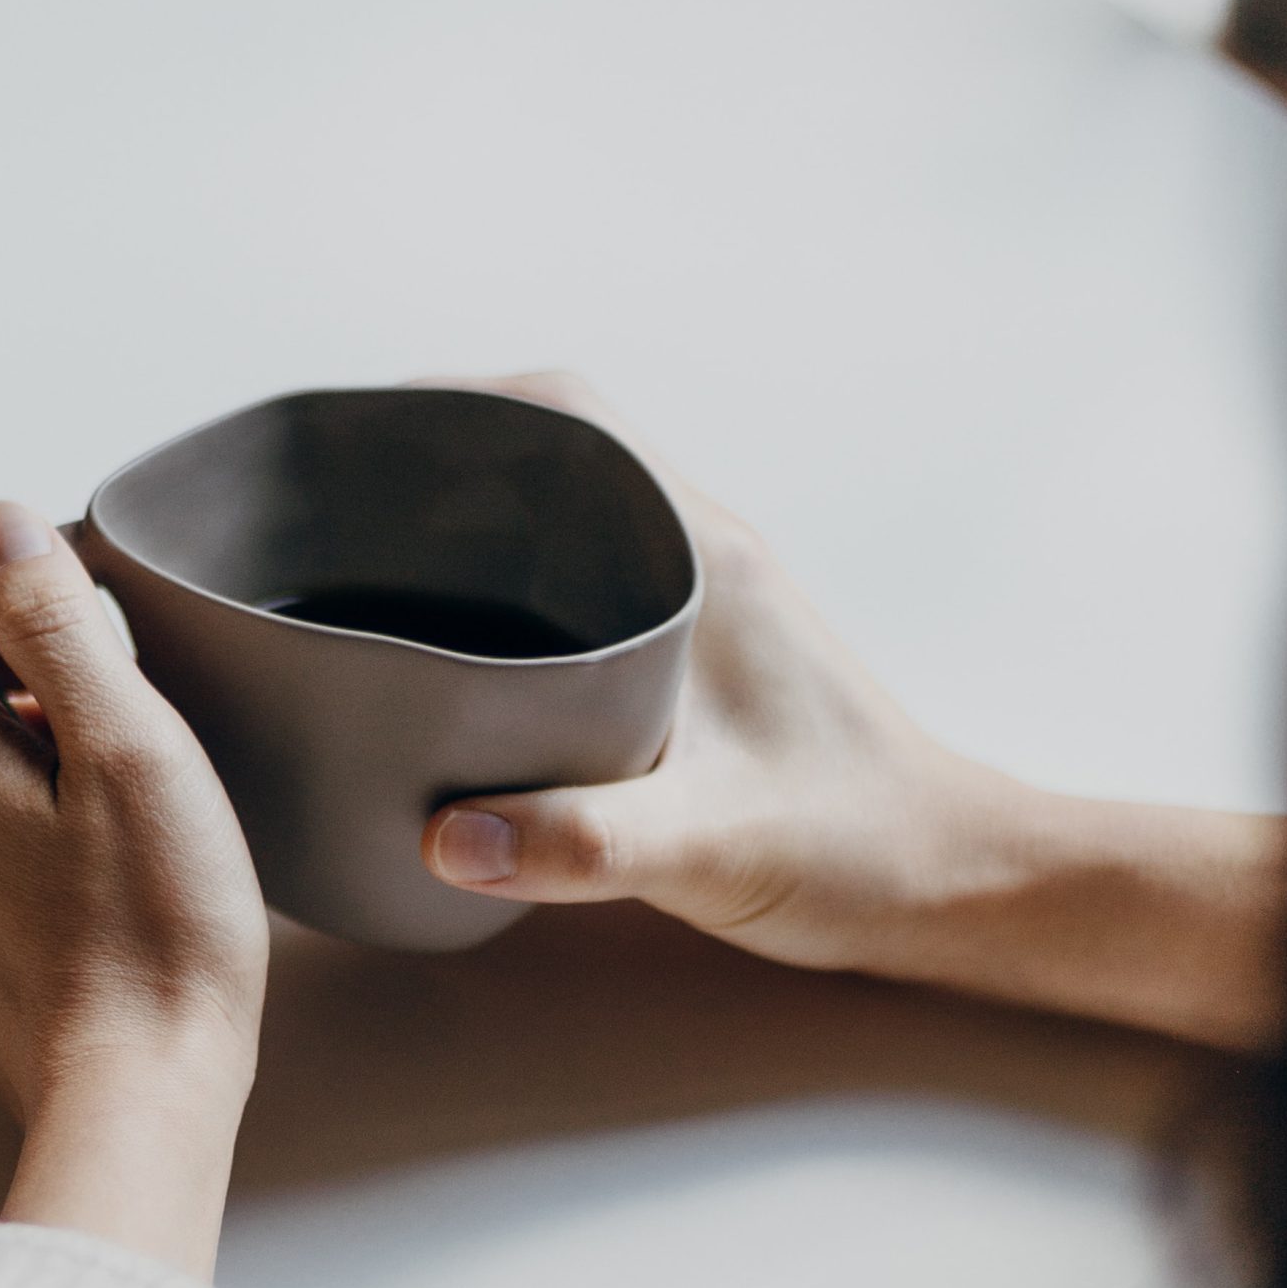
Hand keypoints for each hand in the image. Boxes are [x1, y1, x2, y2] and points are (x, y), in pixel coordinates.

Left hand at [0, 503, 270, 1276]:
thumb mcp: (129, 745)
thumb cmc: (152, 929)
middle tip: (109, 702)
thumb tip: (3, 526)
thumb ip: (56, 621)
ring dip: (6, 730)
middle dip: (2, 651)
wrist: (134, 1098)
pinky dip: (0, 804)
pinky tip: (83, 856)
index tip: (54, 600)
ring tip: (105, 786)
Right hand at [419, 375, 1286, 1051]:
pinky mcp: (696, 650)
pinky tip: (448, 653)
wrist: (954, 885)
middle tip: (331, 510)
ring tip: (362, 569)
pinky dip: (507, 586)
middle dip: (437, 459)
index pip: (570, 415)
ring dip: (470, 523)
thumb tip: (442, 835)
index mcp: (704, 553)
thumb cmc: (854, 850)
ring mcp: (701, 596)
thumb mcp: (712, 847)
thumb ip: (583, 842)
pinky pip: (583, 577)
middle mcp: (702, 550)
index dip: (460, 402)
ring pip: (565, 514)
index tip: (363, 436)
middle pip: (550, 450)